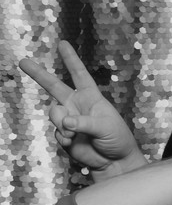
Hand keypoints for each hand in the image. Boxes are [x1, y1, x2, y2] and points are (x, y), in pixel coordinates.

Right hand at [18, 41, 144, 179]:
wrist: (113, 161)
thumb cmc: (117, 139)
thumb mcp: (106, 127)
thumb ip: (84, 122)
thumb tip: (66, 122)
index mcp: (91, 97)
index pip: (80, 74)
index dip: (71, 59)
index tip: (62, 43)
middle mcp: (77, 104)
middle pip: (54, 86)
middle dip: (38, 74)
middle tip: (22, 61)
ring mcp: (68, 119)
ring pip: (54, 113)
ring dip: (63, 124)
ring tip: (75, 134)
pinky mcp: (63, 134)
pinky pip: (55, 132)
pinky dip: (63, 138)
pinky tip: (73, 143)